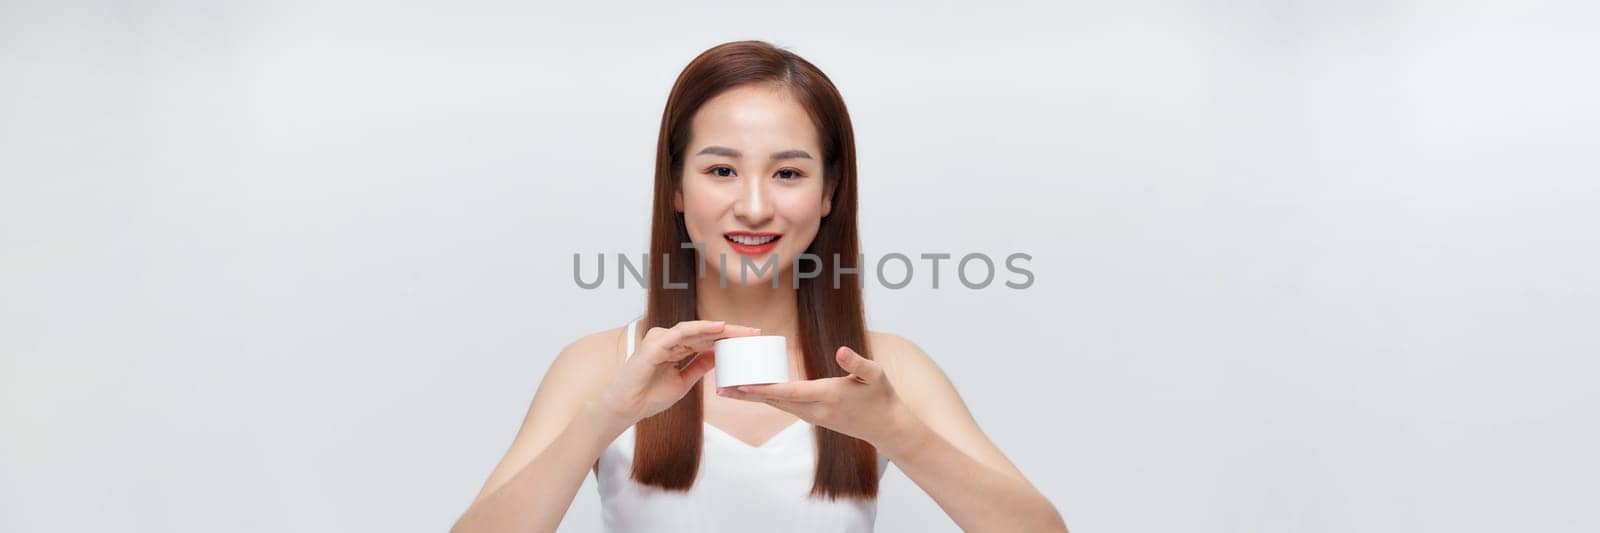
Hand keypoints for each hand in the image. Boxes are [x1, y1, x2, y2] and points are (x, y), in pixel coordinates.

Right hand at [594, 320, 760, 425]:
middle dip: (731, 332)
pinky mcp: (655, 343)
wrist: (626, 408)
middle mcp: (669, 340)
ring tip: (743, 330)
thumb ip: (700, 366)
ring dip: (721, 330)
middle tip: (755, 332)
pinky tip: (720, 328)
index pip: (706, 340)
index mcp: (676, 349)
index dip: (729, 339)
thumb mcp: (684, 382)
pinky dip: (702, 328)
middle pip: (705, 333)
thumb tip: (719, 357)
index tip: (751, 340)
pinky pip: (682, 332)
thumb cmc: (649, 397)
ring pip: (696, 330)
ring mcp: (661, 339)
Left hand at [718, 346, 921, 452]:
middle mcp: (814, 410)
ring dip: (753, 398)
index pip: (788, 392)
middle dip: (747, 394)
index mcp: (826, 396)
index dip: (762, 388)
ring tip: (729, 390)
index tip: (740, 384)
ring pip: (777, 405)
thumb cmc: (881, 397)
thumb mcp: (875, 375)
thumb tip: (841, 350)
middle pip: (774, 400)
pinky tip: (754, 392)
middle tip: (720, 387)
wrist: (887, 426)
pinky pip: (785, 407)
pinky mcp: (814, 417)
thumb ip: (857, 363)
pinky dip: (767, 399)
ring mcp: (813, 416)